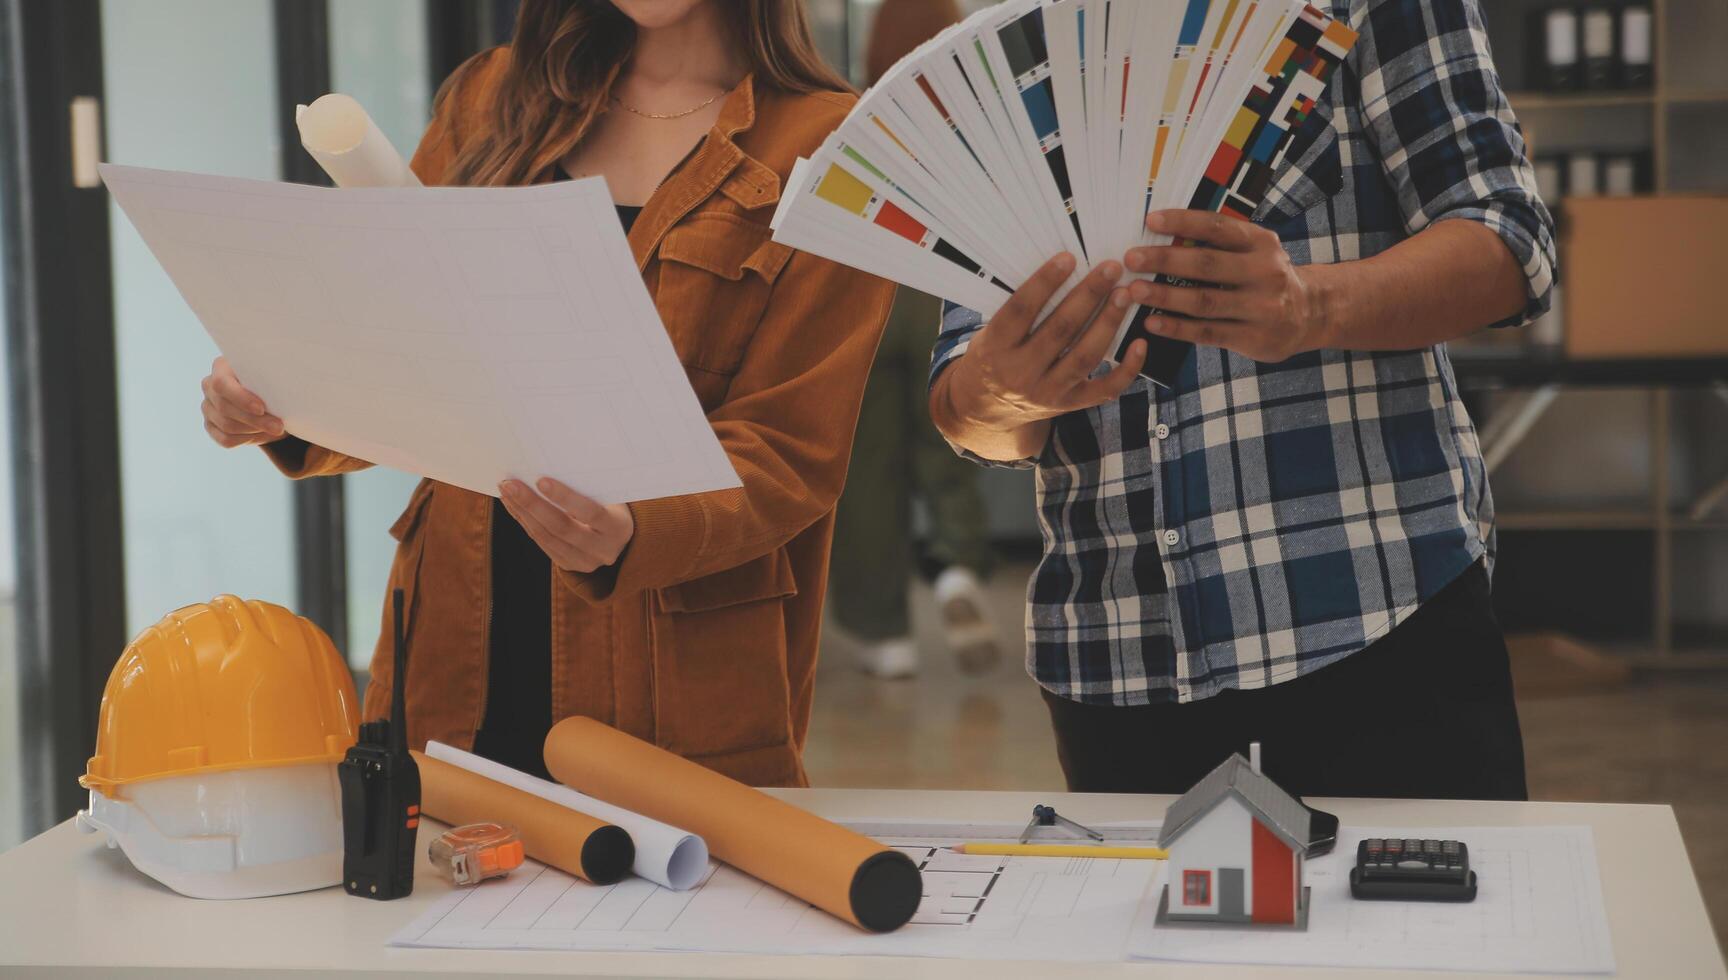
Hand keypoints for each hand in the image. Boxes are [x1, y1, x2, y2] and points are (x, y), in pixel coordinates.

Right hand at [200, 356, 285, 447]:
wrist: (268, 398)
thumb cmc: (271, 382)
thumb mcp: (272, 377)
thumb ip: (272, 381)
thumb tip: (285, 395)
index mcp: (221, 368)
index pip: (221, 384)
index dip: (241, 398)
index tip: (262, 409)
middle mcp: (209, 386)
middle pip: (225, 408)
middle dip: (255, 420)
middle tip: (278, 426)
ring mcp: (207, 407)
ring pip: (227, 426)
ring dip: (254, 430)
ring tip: (274, 428)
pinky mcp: (211, 426)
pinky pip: (226, 439)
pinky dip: (247, 439)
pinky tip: (262, 433)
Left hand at [498, 478, 634, 573]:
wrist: (620, 537)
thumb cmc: (613, 504)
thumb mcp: (611, 495)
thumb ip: (588, 486)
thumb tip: (549, 464)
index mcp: (618, 528)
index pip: (591, 513)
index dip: (565, 498)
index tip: (541, 480)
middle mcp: (603, 550)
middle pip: (562, 528)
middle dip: (532, 504)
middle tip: (510, 484)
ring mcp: (584, 561)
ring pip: (546, 537)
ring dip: (522, 512)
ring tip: (506, 490)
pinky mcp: (568, 565)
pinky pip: (541, 542)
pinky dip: (524, 521)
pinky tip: (512, 504)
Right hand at [944, 254, 1147, 433]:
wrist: (987, 409)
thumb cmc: (993, 357)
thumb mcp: (989, 334)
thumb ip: (1017, 312)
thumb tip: (1061, 270)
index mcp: (995, 348)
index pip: (1021, 310)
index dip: (1045, 282)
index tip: (1069, 258)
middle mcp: (1021, 373)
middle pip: (1061, 330)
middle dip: (1089, 295)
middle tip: (1111, 269)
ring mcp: (1047, 392)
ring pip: (1085, 356)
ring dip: (1108, 323)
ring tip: (1125, 295)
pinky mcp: (1069, 404)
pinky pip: (1104, 389)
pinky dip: (1127, 369)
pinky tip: (1140, 343)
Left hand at [1124, 210, 1324, 362]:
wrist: (1310, 313)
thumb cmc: (1264, 277)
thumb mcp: (1254, 251)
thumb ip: (1219, 244)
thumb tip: (1161, 235)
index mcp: (1261, 243)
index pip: (1218, 227)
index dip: (1183, 221)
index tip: (1150, 219)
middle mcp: (1264, 272)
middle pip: (1206, 264)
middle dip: (1164, 260)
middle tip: (1131, 258)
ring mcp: (1261, 307)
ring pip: (1204, 301)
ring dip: (1164, 296)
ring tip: (1133, 291)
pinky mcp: (1253, 338)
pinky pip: (1207, 332)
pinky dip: (1176, 328)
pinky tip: (1151, 322)